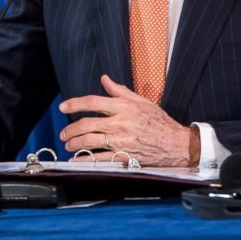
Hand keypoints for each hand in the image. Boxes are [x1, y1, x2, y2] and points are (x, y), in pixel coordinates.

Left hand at [58, 75, 198, 166]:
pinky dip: (85, 160)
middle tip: (63, 132)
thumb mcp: (142, 101)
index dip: (74, 104)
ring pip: (90, 141)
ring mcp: (122, 141)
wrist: (177, 144)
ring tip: (68, 144)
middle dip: (70, 129)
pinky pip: (100, 158)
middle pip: (87, 124)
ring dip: (74, 143)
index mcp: (124, 107)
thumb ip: (120, 91)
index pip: (93, 102)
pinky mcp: (124, 156)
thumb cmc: (159, 122)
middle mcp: (120, 123)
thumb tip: (104, 79)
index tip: (63, 107)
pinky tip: (77, 159)